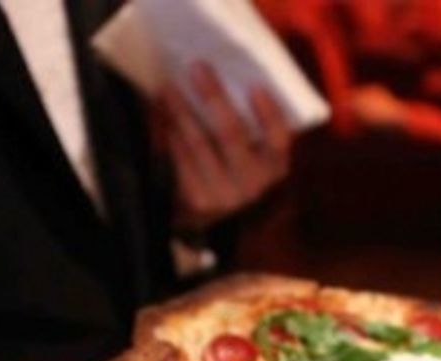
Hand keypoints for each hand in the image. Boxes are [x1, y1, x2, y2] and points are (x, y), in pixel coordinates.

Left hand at [158, 62, 291, 232]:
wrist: (213, 210)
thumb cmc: (234, 163)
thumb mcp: (253, 149)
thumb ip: (247, 120)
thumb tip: (220, 73)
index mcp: (274, 166)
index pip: (278, 139)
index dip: (269, 115)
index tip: (256, 87)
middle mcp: (253, 183)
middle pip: (231, 135)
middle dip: (214, 98)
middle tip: (198, 69)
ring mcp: (225, 194)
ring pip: (200, 144)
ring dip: (182, 111)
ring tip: (169, 87)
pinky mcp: (198, 199)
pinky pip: (180, 157)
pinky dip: (169, 131)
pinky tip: (162, 111)